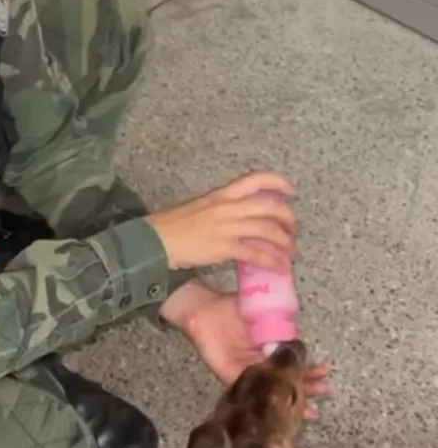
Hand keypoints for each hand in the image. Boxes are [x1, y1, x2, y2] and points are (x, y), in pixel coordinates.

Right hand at [146, 171, 297, 271]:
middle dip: (288, 217)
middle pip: (270, 206)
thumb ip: (218, 210)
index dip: (278, 183)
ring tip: (290, 251)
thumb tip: (234, 219)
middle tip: (292, 228)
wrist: (154, 241)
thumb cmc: (169, 226)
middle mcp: (227, 207)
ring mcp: (227, 227)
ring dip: (285, 242)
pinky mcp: (224, 247)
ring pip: (268, 230)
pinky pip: (257, 254)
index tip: (290, 191)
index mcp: (220, 195)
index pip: (255, 180)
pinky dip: (273, 261)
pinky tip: (279, 267)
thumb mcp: (196, 207)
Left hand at [162, 280, 329, 410]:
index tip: (324, 373)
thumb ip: (278, 326)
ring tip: (309, 405)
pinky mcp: (230, 375)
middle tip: (323, 389)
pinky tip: (277, 400)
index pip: (291, 363)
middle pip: (284, 379)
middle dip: (305, 386)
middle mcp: (258, 362)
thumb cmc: (231, 306)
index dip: (308, 370)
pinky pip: (249, 388)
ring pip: (271, 388)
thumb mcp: (262, 314)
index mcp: (267, 349)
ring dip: (290, 396)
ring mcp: (245, 370)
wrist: (204, 307)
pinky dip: (263, 396)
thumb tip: (298, 336)